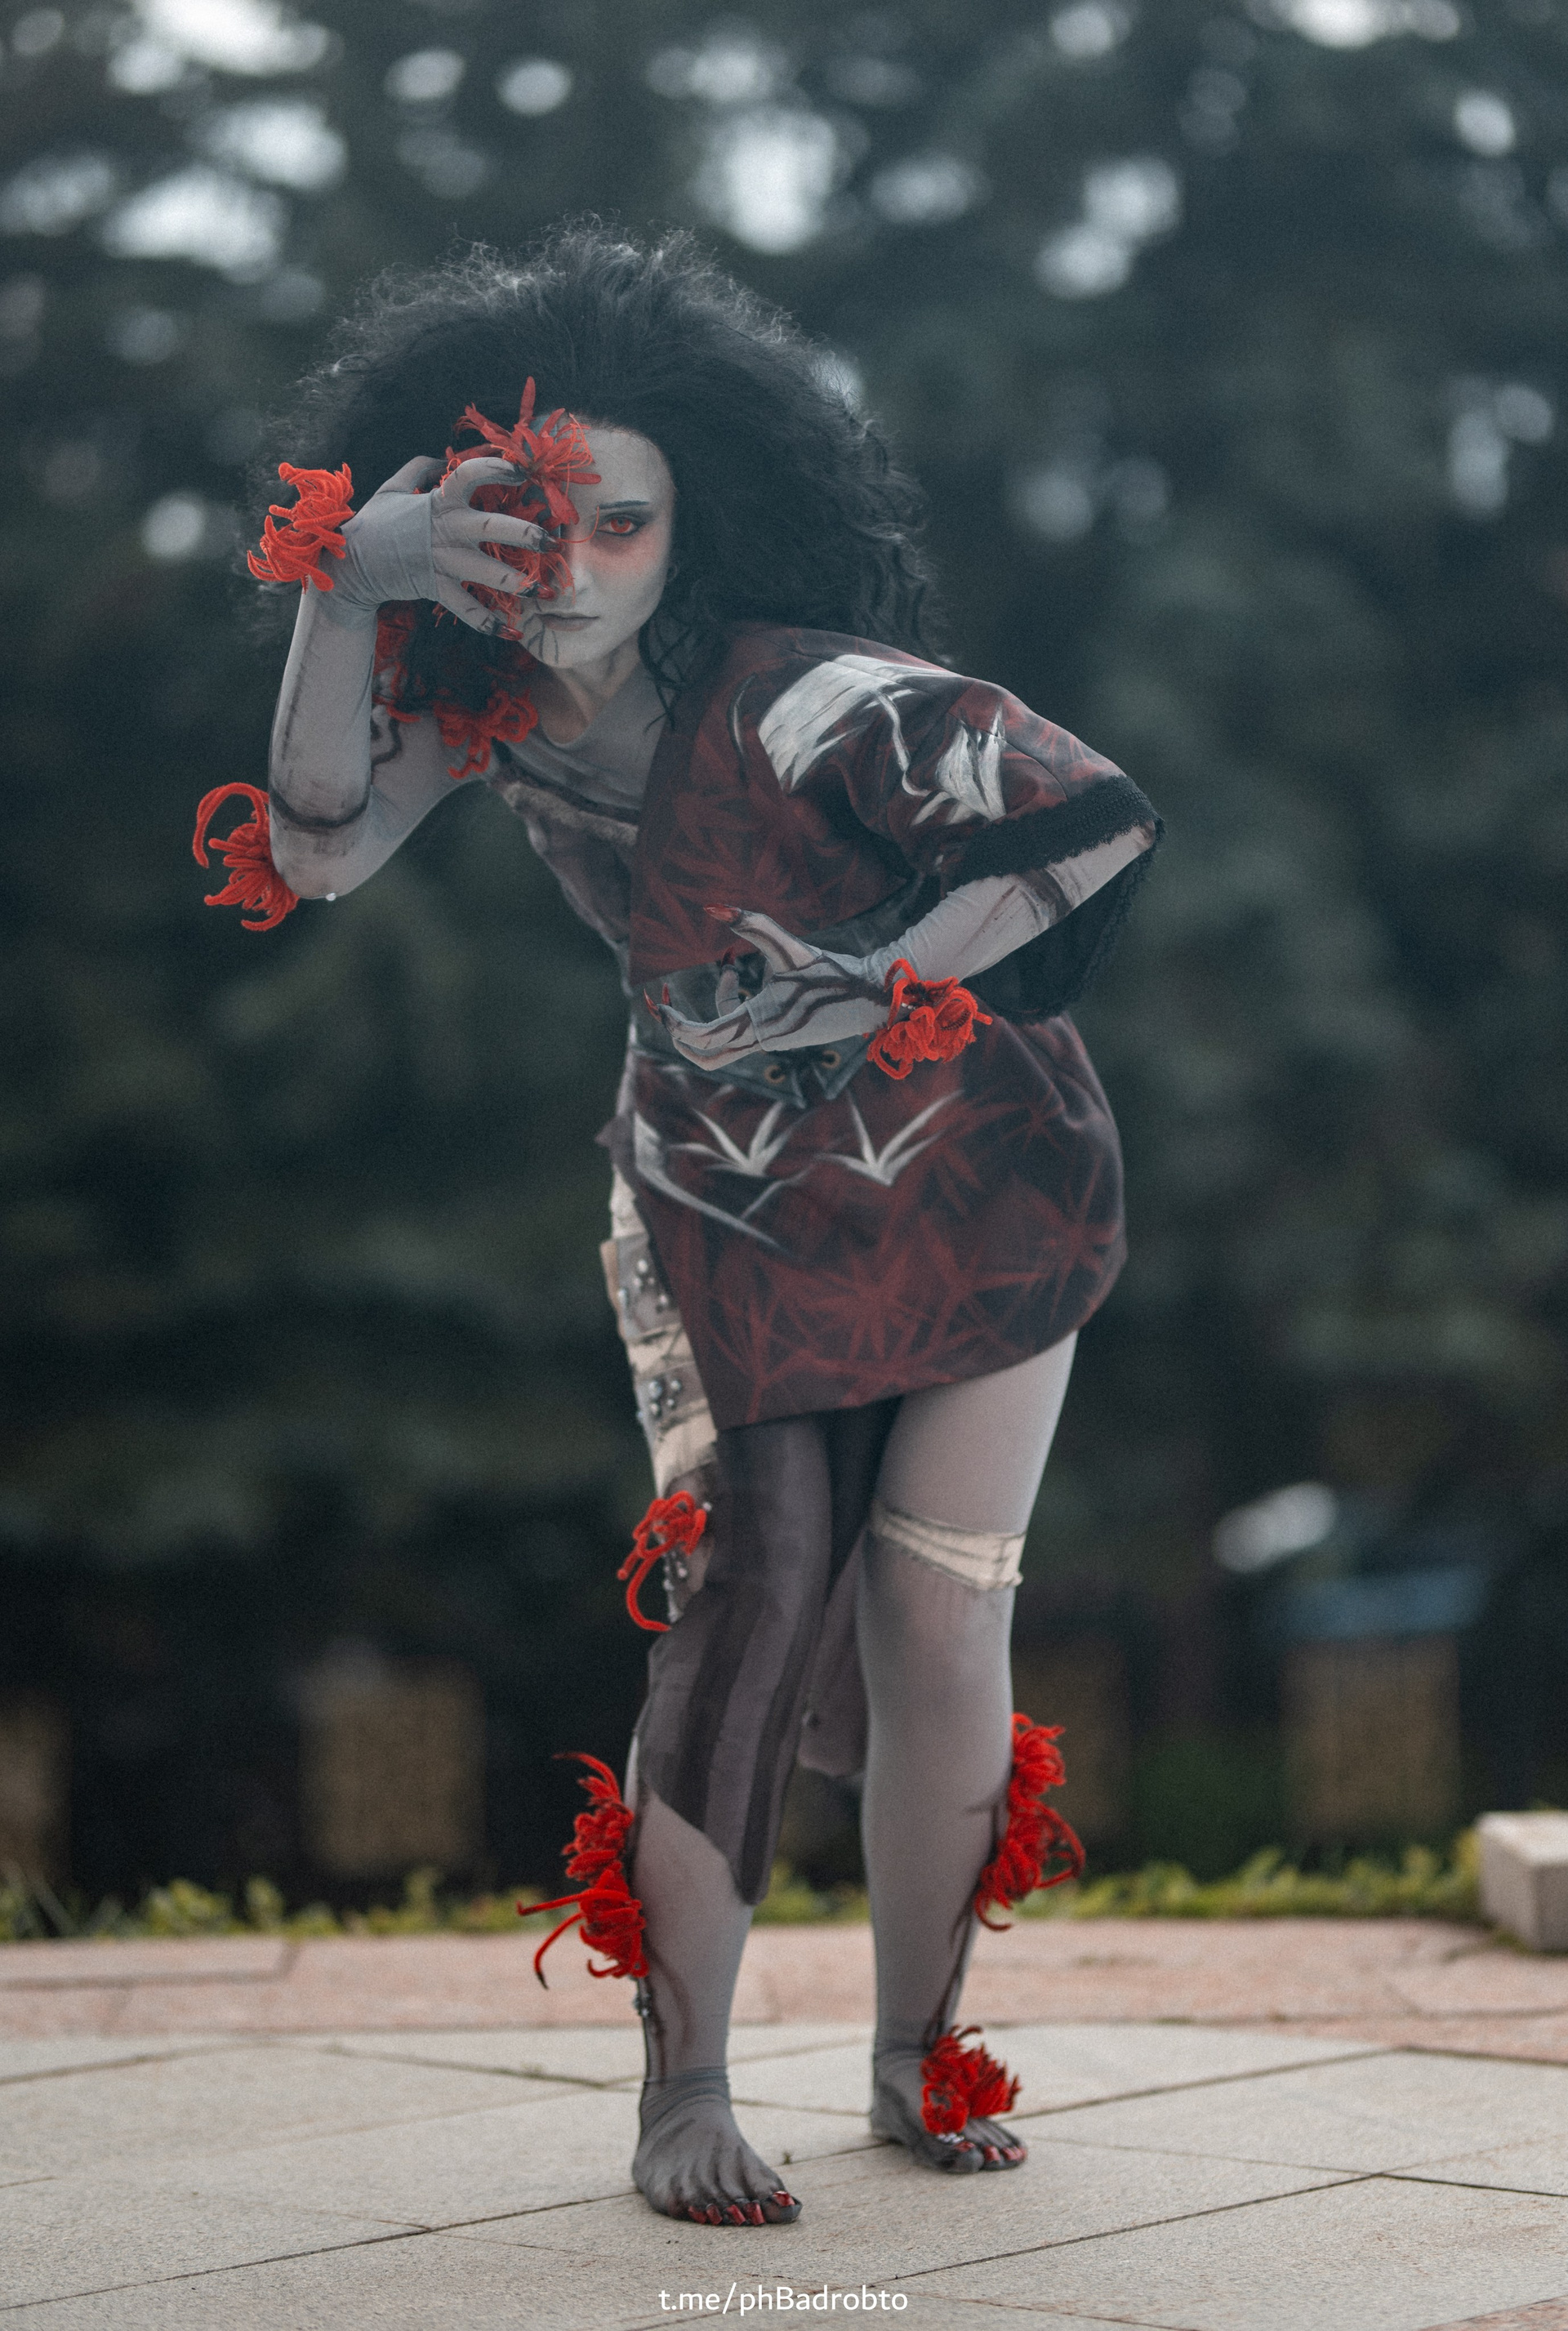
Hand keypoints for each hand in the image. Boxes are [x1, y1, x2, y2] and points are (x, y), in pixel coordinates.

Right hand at [322, 455, 550, 631]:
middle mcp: (447, 531)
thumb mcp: (391, 487)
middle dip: (526, 534)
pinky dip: (490, 624)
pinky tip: (513, 631)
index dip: (497, 468)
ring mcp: (443, 562)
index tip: (522, 472)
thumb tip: (440, 457)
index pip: (470, 475)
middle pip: (493, 527)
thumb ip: (418, 468)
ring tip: (544, 591)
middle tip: (551, 541)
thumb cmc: (374, 522)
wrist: (353, 565)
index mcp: (439, 501)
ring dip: (519, 584)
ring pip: (489, 574)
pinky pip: (469, 611)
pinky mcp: (437, 589)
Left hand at [657, 908, 887, 1069]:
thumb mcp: (791, 946)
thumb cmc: (834, 974)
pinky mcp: (778, 1038)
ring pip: (722, 1043)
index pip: (702, 1038)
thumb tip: (712, 906)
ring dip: (710, 1013)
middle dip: (680, 1034)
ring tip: (727, 971)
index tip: (661, 1003)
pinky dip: (729, 1007)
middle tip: (667, 1003)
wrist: (872, 997)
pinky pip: (739, 1032)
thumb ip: (753, 924)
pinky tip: (736, 974)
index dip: (675, 1025)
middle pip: (705, 1057)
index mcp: (759, 1023)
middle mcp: (761, 1040)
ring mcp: (770, 1043)